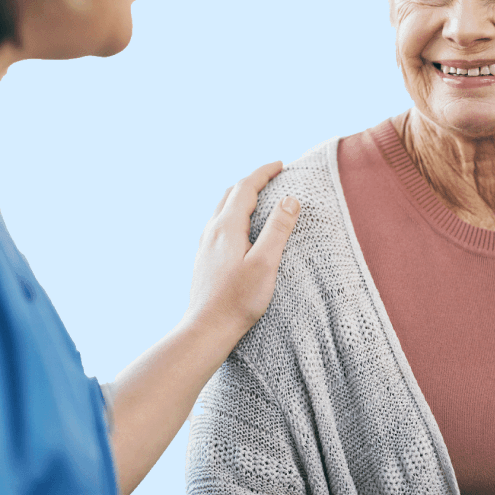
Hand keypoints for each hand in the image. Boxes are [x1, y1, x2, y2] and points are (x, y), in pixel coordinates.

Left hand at [184, 161, 299, 336]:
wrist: (206, 329)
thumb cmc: (238, 300)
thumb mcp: (265, 263)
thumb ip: (278, 229)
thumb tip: (289, 199)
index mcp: (226, 227)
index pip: (246, 187)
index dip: (264, 172)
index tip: (281, 164)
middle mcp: (212, 231)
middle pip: (231, 194)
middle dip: (253, 181)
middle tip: (273, 177)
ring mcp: (205, 245)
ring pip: (222, 209)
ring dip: (242, 197)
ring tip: (260, 199)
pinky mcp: (204, 258)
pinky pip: (219, 224)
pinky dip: (234, 214)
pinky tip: (241, 229)